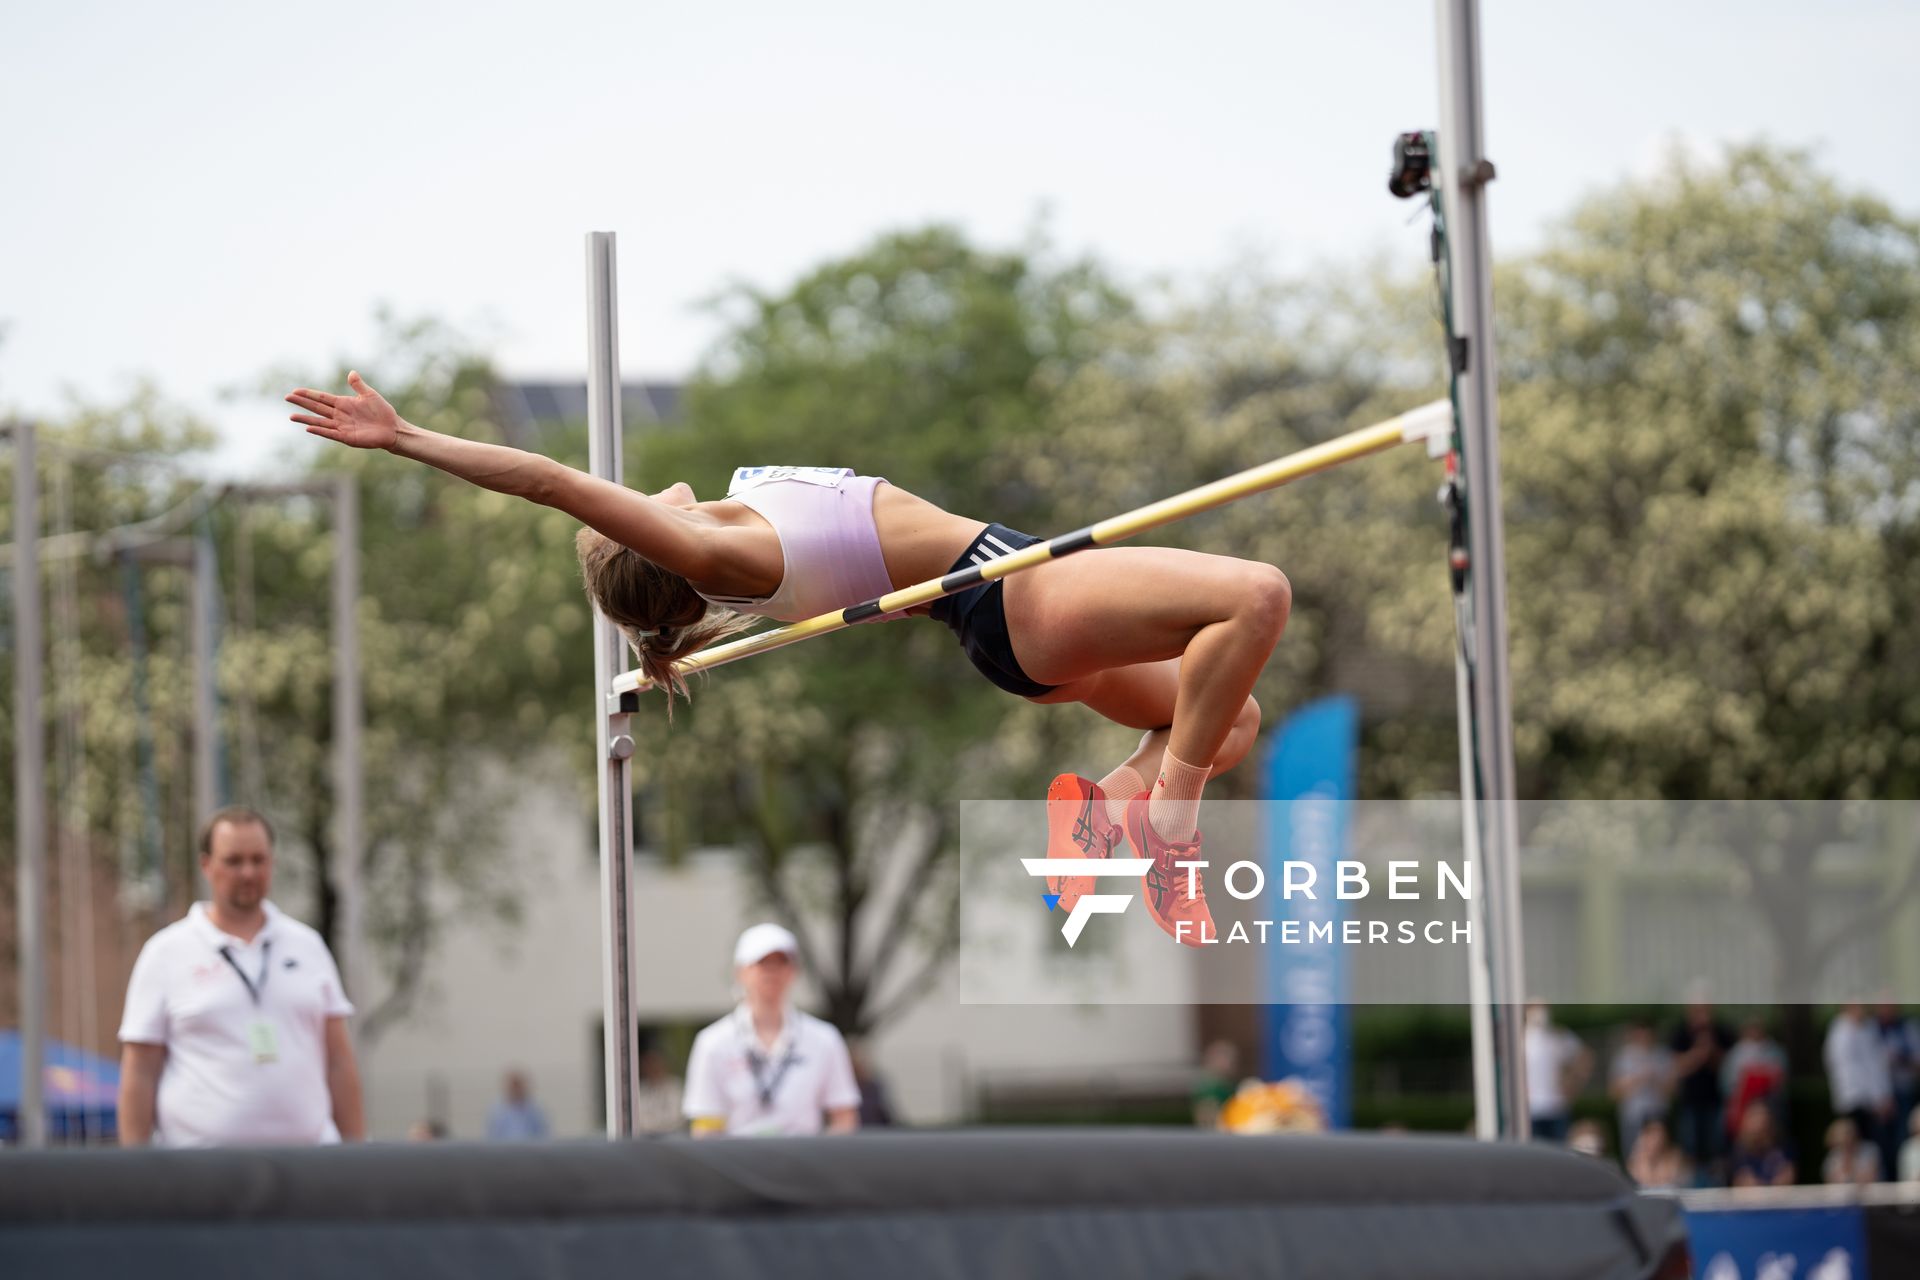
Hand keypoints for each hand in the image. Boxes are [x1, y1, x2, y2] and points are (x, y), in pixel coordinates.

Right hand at [287, 371, 401, 449]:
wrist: (392, 428)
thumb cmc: (382, 411)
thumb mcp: (370, 395)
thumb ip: (358, 385)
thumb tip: (351, 372)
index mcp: (343, 403)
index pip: (322, 398)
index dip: (309, 394)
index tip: (295, 391)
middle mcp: (339, 415)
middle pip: (317, 408)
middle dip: (302, 403)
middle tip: (287, 397)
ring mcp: (342, 426)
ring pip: (319, 422)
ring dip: (306, 419)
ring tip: (291, 416)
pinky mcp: (347, 437)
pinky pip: (330, 433)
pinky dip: (320, 431)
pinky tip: (308, 428)